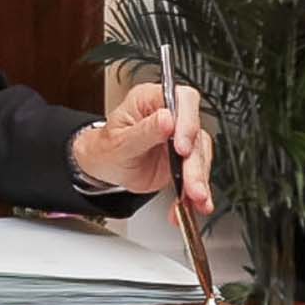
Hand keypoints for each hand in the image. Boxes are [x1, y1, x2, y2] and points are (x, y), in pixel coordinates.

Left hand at [72, 79, 214, 215]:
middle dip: (194, 163)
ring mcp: (179, 138)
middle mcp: (169, 116)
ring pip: (200, 156)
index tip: (182, 148)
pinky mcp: (184, 159)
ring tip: (196, 199)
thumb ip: (144, 131)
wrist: (104, 169)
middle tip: (191, 185)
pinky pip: (196, 174)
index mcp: (150, 100)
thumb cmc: (106, 147)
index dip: (188, 121)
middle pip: (194, 133)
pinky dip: (195, 192)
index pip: (182, 99)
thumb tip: (166, 118)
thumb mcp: (119, 141)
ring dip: (198, 180)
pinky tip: (191, 205)